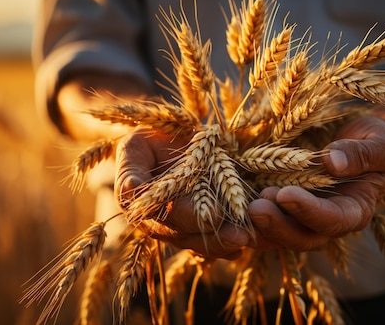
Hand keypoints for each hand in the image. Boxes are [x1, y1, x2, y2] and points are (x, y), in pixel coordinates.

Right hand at [115, 129, 249, 259]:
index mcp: (140, 208)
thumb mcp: (134, 147)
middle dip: (216, 237)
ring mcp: (181, 230)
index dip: (190, 216)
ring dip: (228, 244)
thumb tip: (132, 188)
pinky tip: (253, 243)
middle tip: (242, 235)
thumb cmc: (148, 140)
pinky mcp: (200, 228)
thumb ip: (132, 169)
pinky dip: (233, 244)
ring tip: (251, 239)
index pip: (166, 215)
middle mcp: (159, 225)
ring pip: (204, 244)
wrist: (163, 142)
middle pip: (189, 237)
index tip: (215, 213)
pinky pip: (216, 243)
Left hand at [247, 116, 384, 250]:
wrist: (353, 134)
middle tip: (255, 208)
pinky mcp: (277, 207)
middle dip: (277, 226)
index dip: (309, 212)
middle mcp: (324, 221)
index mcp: (354, 210)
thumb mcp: (381, 142)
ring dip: (256, 225)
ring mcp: (298, 217)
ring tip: (239, 205)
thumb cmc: (371, 137)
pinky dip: (242, 216)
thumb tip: (333, 164)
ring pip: (275, 235)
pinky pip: (259, 220)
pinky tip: (225, 203)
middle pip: (300, 237)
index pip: (332, 220)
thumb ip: (364, 155)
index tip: (286, 195)